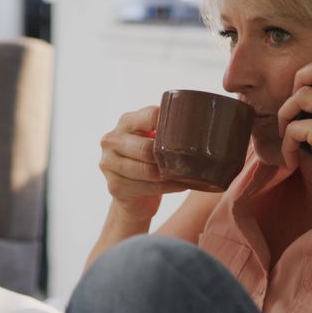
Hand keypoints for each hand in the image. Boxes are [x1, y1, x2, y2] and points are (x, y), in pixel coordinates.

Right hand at [99, 106, 187, 222]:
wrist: (132, 195)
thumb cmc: (149, 161)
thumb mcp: (154, 139)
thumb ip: (167, 129)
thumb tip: (202, 124)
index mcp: (126, 121)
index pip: (150, 116)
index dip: (170, 125)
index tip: (189, 133)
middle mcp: (112, 140)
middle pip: (146, 148)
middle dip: (168, 157)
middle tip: (189, 161)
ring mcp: (109, 163)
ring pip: (146, 170)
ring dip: (170, 174)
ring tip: (188, 175)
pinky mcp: (114, 186)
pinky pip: (146, 187)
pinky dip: (167, 187)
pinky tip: (180, 185)